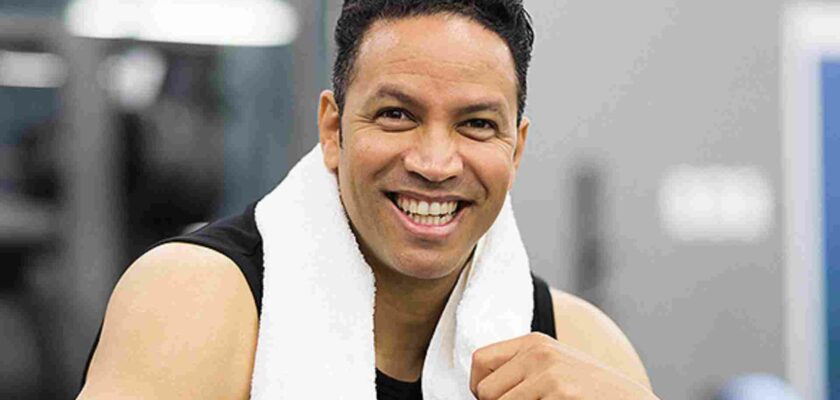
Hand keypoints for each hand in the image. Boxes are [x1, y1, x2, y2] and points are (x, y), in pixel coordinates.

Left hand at [469, 332, 658, 399]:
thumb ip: (520, 370)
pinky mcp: (559, 393)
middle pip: (485, 390)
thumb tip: (479, 389)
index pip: (479, 360)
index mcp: (534, 342)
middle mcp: (538, 353)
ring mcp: (549, 374)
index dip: (479, 387)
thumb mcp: (552, 368)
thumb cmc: (588, 392)